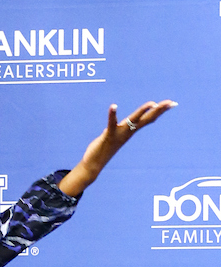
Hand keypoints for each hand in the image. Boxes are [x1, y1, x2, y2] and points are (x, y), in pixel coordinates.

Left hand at [58, 100, 176, 197]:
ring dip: (142, 111)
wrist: (94, 164)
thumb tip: (124, 123)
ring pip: (134, 120)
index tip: (172, 103)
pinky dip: (112, 114)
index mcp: (131, 130)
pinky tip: (113, 106)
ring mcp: (119, 133)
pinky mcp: (109, 135)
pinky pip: (111, 123)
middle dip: (159, 110)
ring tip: (152, 103)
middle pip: (146, 118)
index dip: (160, 111)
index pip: (148, 118)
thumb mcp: (116, 135)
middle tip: (171, 102)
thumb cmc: (103, 148)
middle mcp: (128, 132)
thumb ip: (121, 128)